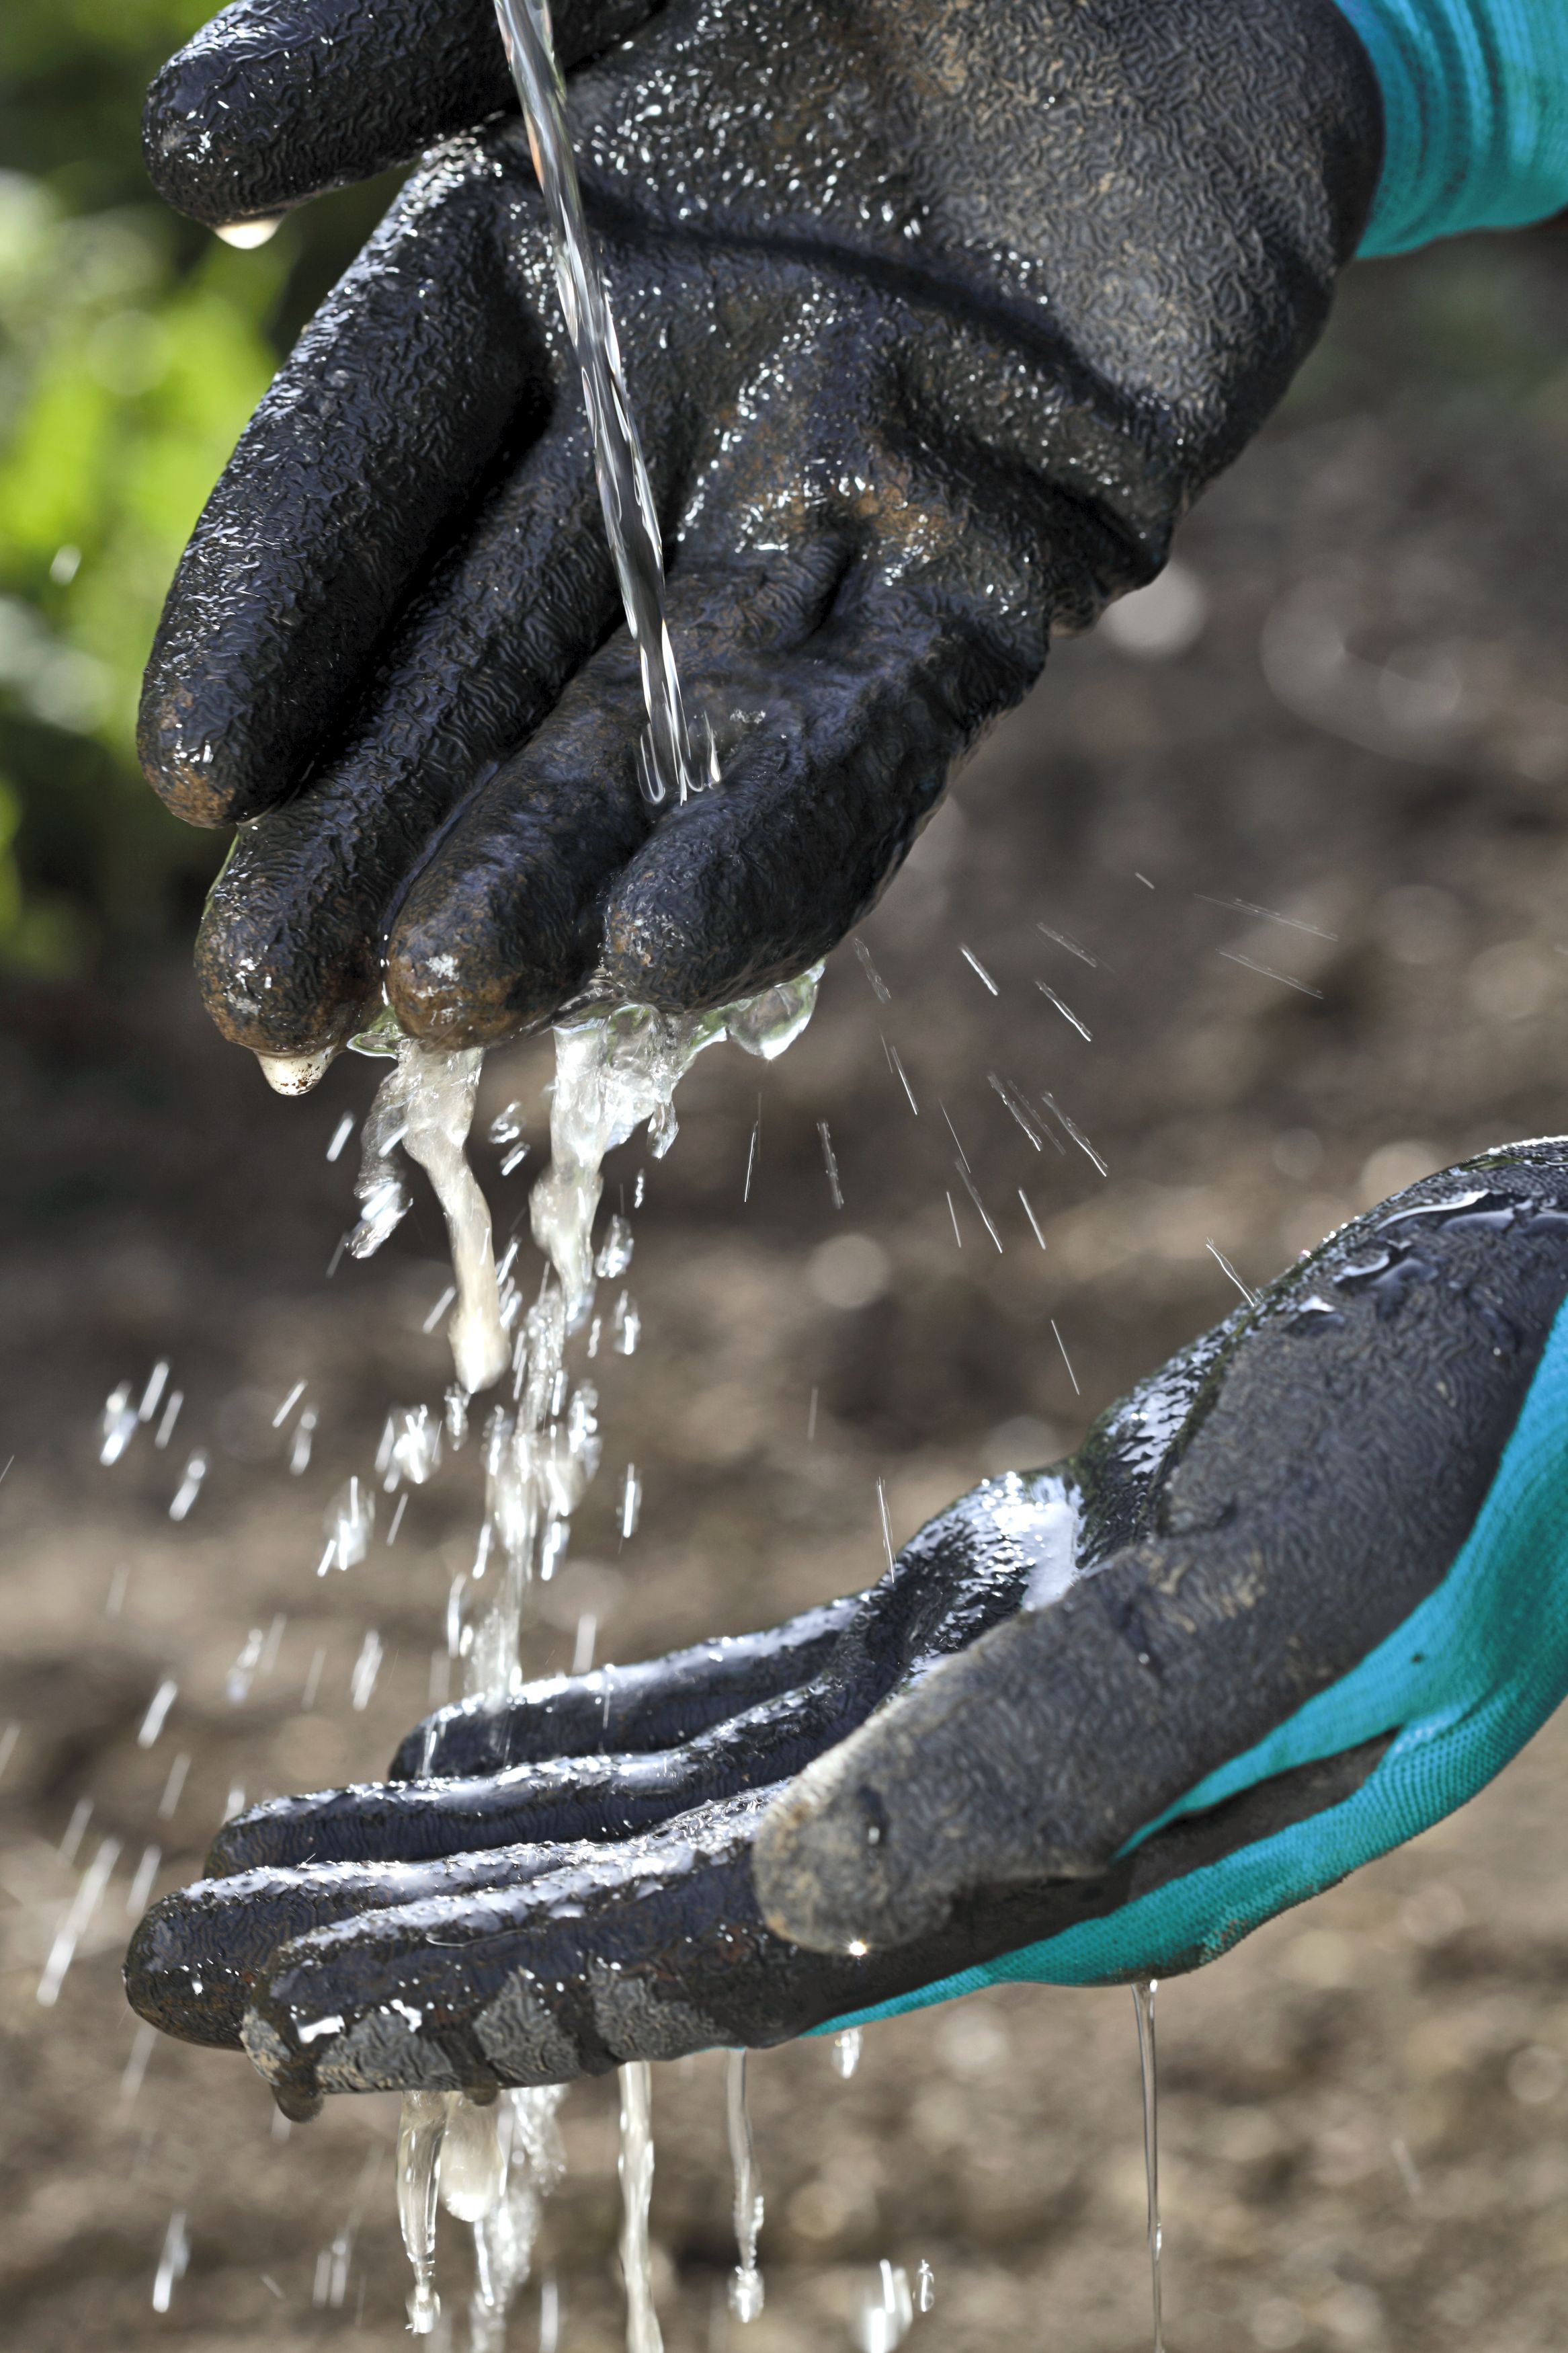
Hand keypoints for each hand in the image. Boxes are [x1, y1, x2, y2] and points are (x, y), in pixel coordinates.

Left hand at [127, 1142, 1567, 2106]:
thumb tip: (795, 1909)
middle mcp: (990, 1818)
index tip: (277, 2006)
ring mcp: (978, 1713)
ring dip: (470, 1849)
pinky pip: (745, 1709)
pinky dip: (597, 1742)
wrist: (1560, 1347)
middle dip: (413, 1942)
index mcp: (1046, 1847)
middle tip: (188, 1965)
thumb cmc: (1462, 1450)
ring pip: (669, 1814)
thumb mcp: (1264, 1596)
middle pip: (639, 1911)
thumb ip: (1038, 1762)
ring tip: (281, 1871)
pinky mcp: (988, 1606)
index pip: (701, 1960)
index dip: (481, 1990)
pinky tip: (471, 1755)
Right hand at [138, 0, 1379, 1062]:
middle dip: (379, 829)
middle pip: (484, 655)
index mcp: (536, 276)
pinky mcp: (990, 587)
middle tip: (275, 998)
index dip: (279, 621)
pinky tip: (658, 953)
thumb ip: (395, 30)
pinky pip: (870, 744)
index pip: (365, 464)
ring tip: (450, 1009)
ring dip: (550, 878)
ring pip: (657, 738)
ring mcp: (817, 523)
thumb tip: (186, 156)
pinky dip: (774, 847)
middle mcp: (657, 429)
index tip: (203, 778)